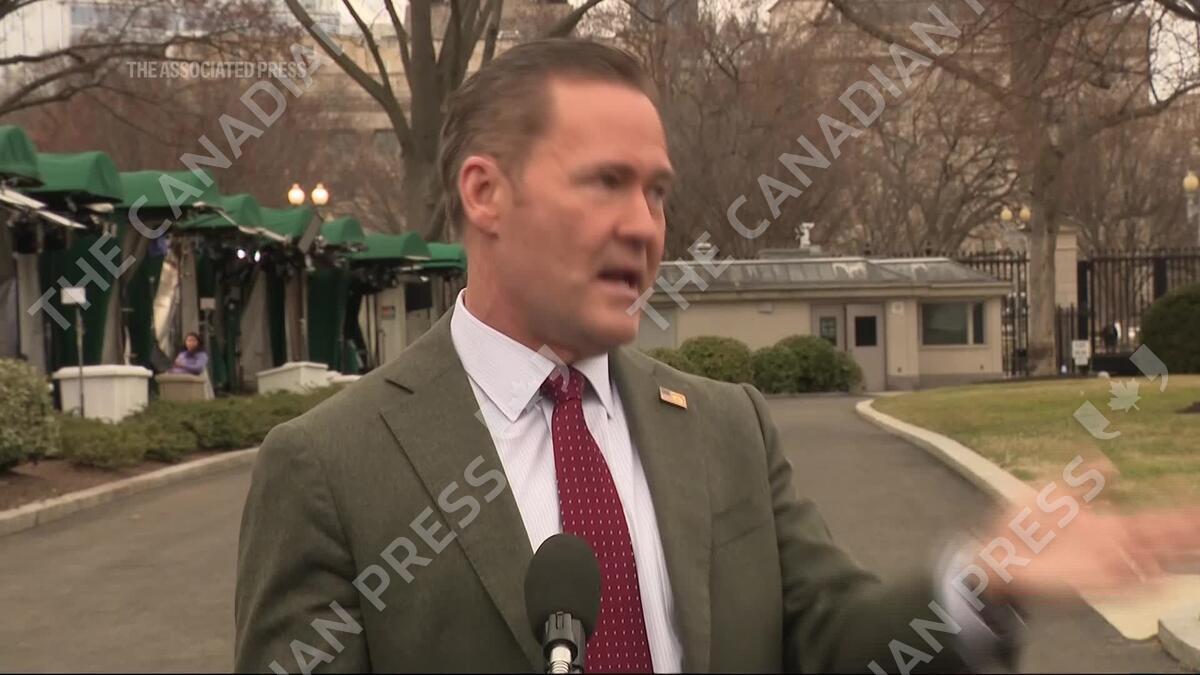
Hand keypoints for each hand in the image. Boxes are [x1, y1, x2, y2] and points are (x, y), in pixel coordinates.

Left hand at [967, 473, 1199, 603]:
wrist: (995, 554)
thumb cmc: (1023, 526)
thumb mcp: (1052, 492)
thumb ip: (1081, 479)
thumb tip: (1109, 463)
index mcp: (1108, 527)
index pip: (1154, 522)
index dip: (1179, 517)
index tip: (1199, 510)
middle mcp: (1112, 548)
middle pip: (1160, 542)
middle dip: (1186, 535)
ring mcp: (1102, 567)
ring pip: (1148, 564)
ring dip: (1173, 559)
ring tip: (1199, 551)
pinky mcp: (1086, 583)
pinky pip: (1121, 587)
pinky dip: (1141, 586)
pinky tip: (1161, 582)